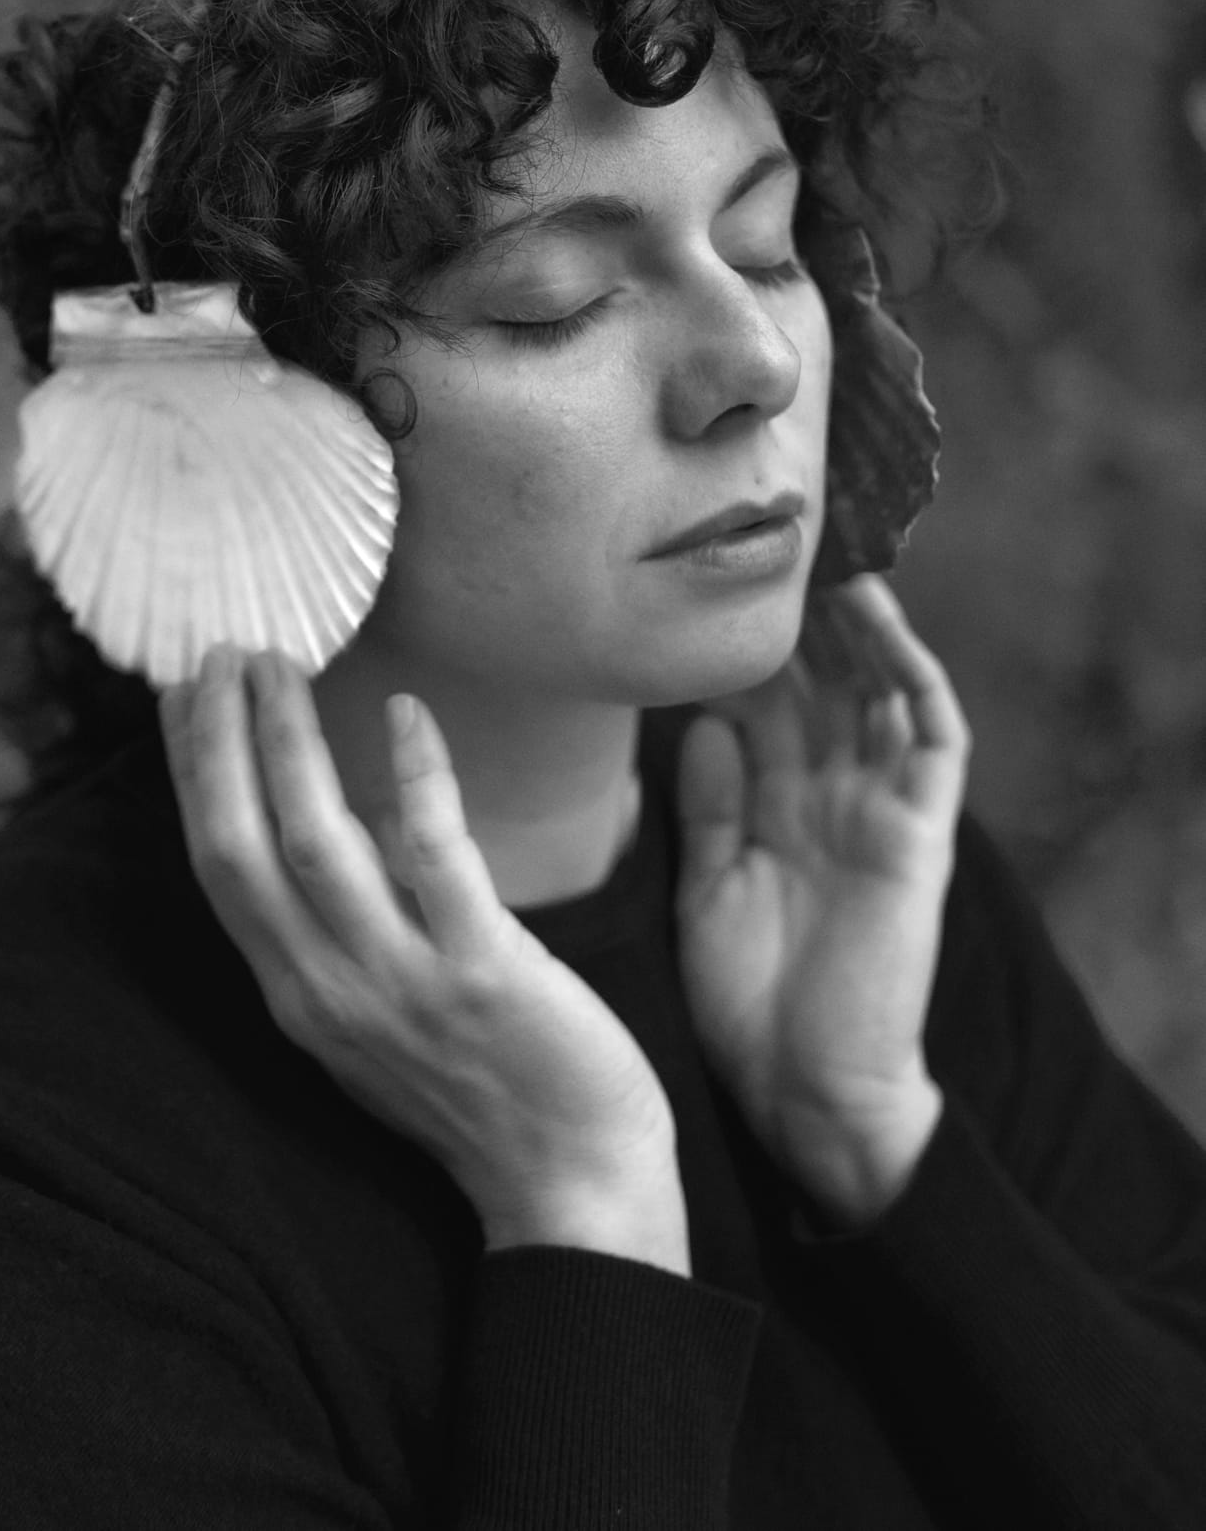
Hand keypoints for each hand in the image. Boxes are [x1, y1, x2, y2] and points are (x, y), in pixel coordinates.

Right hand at [160, 647, 689, 1273]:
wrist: (572, 1186)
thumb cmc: (483, 1088)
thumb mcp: (377, 1014)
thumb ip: (341, 933)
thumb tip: (324, 826)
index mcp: (298, 996)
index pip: (216, 869)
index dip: (190, 777)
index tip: (175, 695)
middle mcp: (328, 991)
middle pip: (239, 849)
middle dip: (217, 743)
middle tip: (219, 650)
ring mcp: (401, 984)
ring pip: (315, 843)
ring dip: (288, 742)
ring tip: (280, 660)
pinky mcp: (484, 973)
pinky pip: (437, 856)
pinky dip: (415, 776)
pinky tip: (408, 710)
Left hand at [674, 577, 968, 1226]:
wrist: (804, 1094)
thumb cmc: (750, 1005)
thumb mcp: (709, 890)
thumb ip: (708, 809)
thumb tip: (703, 724)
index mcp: (777, 809)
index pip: (766, 701)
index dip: (741, 641)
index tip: (700, 580)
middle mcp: (831, 796)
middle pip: (822, 681)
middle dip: (800, 613)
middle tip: (766, 537)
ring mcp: (880, 810)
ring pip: (880, 690)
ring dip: (860, 623)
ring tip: (829, 553)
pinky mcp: (920, 834)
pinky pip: (933, 739)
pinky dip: (912, 677)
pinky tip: (882, 623)